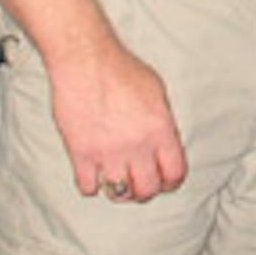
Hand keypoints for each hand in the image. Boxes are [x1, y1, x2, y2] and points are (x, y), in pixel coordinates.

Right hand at [45, 41, 188, 201]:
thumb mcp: (156, 91)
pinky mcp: (81, 154)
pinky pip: (88, 187)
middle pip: (147, 190)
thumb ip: (162, 121)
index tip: (164, 180)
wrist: (86, 61)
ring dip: (119, 190)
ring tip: (116, 178)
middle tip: (138, 181)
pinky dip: (91, 184)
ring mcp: (108, 152)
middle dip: (145, 189)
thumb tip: (164, 143)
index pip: (174, 173)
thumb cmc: (121, 69)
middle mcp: (137, 146)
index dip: (170, 181)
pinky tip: (92, 173)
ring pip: (119, 193)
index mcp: (160, 130)